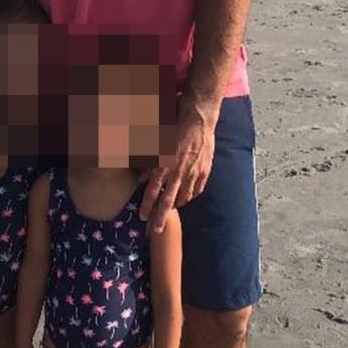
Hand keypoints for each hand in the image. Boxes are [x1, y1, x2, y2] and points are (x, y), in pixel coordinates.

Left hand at [140, 104, 215, 232]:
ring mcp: (193, 172)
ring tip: (172, 209)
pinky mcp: (204, 170)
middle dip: (161, 217)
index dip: (147, 205)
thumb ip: (150, 158)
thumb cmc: (175, 124)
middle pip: (168, 200)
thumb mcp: (157, 140)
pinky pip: (197, 188)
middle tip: (156, 230)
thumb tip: (142, 171)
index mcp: (164, 164)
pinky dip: (191, 195)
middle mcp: (178, 171)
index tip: (142, 217)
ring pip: (184, 196)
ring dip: (176, 204)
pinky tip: (188, 196)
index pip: (154, 190)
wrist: (199, 117)